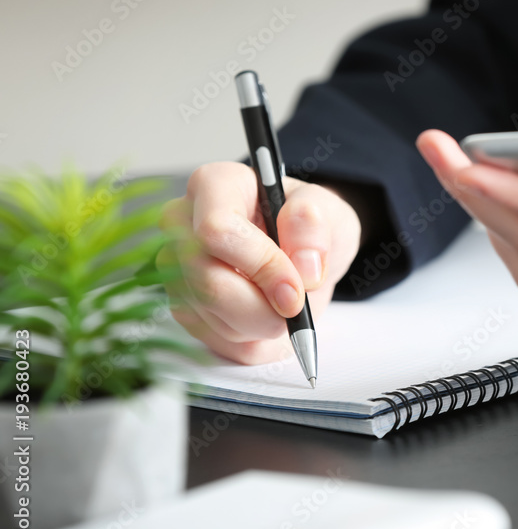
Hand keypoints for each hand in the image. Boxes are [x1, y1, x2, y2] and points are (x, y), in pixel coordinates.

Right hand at [157, 162, 360, 363]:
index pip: (216, 230)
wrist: (301, 252)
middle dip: (261, 309)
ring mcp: (177, 269)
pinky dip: (256, 340)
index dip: (260, 266)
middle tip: (296, 309)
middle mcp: (183, 224)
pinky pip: (220, 342)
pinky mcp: (185, 307)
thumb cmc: (306, 224)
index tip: (296, 289)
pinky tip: (270, 316)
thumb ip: (316, 225)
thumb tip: (304, 264)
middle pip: (207, 282)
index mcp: (215, 185)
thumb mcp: (329, 212)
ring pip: (213, 318)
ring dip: (262, 324)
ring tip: (286, 304)